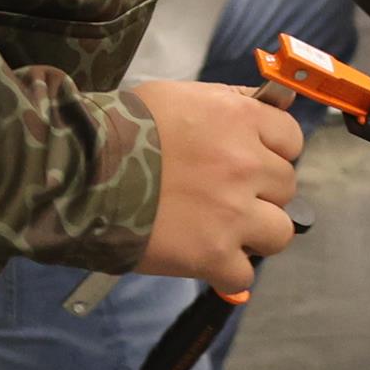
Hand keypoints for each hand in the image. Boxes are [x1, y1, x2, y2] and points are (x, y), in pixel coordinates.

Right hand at [132, 81, 304, 293]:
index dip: (272, 151)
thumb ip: (224, 103)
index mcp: (239, 119)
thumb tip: (264, 102)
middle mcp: (245, 164)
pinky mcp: (213, 254)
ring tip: (224, 231)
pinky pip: (243, 274)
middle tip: (226, 195)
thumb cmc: (119, 128)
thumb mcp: (177, 96)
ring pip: (279, 232)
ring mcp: (233, 212)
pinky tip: (204, 260)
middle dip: (261, 192)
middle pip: (286, 186)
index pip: (291, 138)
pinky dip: (225, 272)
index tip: (254, 160)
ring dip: (256, 234)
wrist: (79, 170)